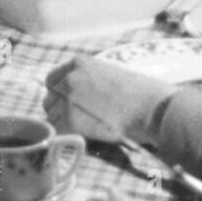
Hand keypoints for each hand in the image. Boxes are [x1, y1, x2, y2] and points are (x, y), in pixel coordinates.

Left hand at [44, 56, 174, 144]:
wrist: (152, 108)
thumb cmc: (141, 93)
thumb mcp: (109, 74)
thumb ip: (89, 81)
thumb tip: (78, 97)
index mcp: (79, 62)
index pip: (52, 79)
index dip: (59, 94)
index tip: (67, 104)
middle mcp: (69, 77)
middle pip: (49, 99)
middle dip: (59, 110)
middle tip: (77, 121)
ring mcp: (68, 98)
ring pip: (51, 116)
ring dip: (63, 125)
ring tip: (84, 130)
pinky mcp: (71, 119)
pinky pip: (58, 130)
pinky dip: (67, 136)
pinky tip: (84, 137)